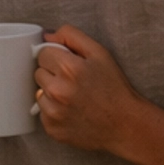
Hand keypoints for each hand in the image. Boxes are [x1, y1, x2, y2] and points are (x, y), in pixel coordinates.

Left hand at [33, 25, 143, 154]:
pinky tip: (72, 111)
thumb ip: (72, 36)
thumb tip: (47, 35)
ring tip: (74, 97)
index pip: (43, 53)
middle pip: (39, 72)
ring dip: (52, 93)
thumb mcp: (100, 53)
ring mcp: (53, 112)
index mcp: (69, 69)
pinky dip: (54, 111)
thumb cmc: (114, 88)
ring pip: (39, 93)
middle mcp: (57, 91)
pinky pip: (43, 113)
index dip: (57, 56)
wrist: (125, 124)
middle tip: (74, 81)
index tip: (69, 65)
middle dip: (53, 74)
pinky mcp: (52, 129)